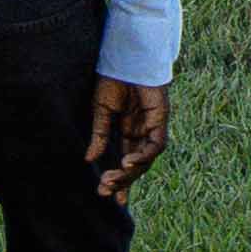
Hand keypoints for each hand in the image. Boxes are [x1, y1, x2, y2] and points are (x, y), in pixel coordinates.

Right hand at [86, 78, 174, 200]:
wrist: (126, 56)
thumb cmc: (113, 78)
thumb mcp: (101, 110)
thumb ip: (99, 134)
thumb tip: (89, 159)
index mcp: (129, 130)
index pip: (126, 160)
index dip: (120, 179)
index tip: (107, 196)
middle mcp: (143, 131)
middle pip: (137, 165)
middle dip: (122, 180)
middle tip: (105, 190)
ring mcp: (153, 126)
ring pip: (147, 159)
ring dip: (130, 172)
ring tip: (113, 178)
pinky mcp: (161, 118)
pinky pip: (156, 144)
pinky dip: (143, 156)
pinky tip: (127, 162)